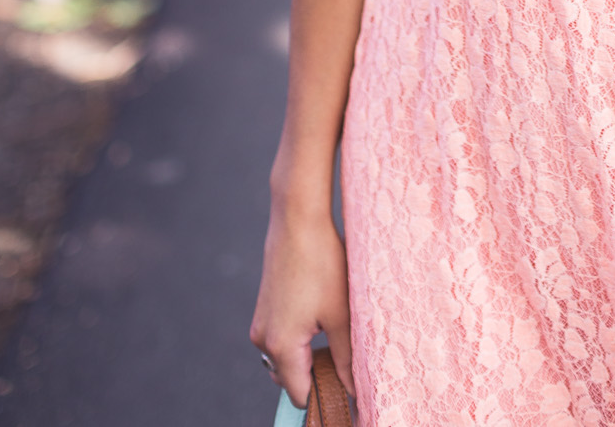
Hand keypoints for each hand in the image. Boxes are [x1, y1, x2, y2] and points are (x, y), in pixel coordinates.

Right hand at [249, 201, 353, 407]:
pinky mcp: (263, 308)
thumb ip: (346, 358)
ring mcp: (260, 323)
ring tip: (333, 332)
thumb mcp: (341, 314)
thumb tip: (354, 388)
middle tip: (343, 356)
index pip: (300, 395)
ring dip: (305, 356)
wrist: (297, 220)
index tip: (346, 386)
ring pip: (284, 359)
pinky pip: (278, 338)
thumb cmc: (322, 263)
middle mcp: (263, 340)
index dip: (324, 394)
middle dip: (314, 375)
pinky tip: (319, 316)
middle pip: (290, 379)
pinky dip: (297, 339)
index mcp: (282, 347)